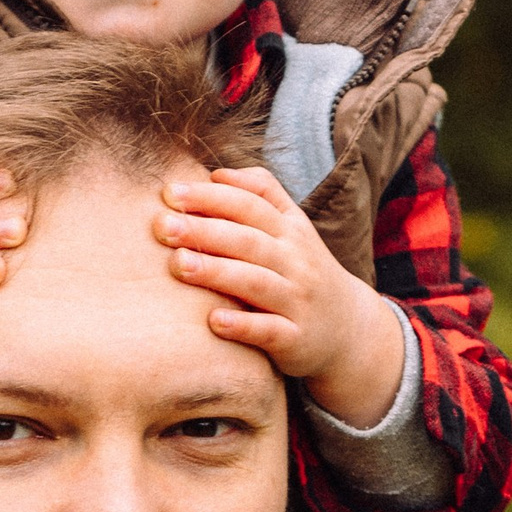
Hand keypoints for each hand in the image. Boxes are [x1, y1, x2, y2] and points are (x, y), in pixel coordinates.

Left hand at [155, 169, 405, 426]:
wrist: (350, 329)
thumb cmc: (303, 272)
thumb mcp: (293, 228)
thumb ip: (262, 194)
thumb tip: (217, 172)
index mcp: (290, 230)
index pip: (250, 205)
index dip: (212, 196)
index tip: (171, 193)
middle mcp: (295, 261)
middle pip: (248, 240)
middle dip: (204, 231)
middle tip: (162, 226)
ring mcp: (297, 301)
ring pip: (256, 282)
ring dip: (217, 272)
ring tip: (178, 264)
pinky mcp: (296, 339)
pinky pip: (269, 331)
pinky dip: (242, 326)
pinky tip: (212, 321)